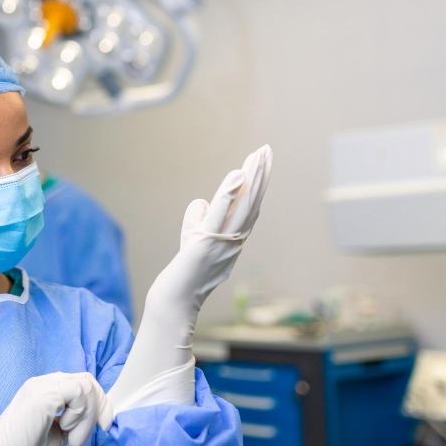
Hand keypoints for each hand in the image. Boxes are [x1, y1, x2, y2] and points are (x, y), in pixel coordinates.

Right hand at [0, 372, 113, 445]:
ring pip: (85, 386)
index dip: (99, 401)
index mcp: (45, 389)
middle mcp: (43, 382)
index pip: (82, 382)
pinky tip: (65, 430)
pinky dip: (79, 414)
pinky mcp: (43, 394)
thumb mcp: (57, 435)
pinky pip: (78, 392)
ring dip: (87, 417)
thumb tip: (92, 419)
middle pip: (87, 380)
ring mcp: (42, 385)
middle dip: (100, 406)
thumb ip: (73, 422)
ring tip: (72, 439)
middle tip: (96, 431)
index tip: (104, 425)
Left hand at [146, 145, 271, 323]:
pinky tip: (236, 175)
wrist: (177, 296)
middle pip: (253, 201)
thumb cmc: (186, 270)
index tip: (264, 160)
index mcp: (236, 238)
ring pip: (243, 205)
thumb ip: (199, 218)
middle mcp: (235, 238)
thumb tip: (200, 201)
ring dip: (252, 178)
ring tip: (258, 155)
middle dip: (261, 173)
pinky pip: (220, 214)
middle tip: (267, 148)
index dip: (259, 184)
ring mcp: (223, 240)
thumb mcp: (193, 238)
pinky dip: (229, 194)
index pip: (251, 206)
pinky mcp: (206, 241)